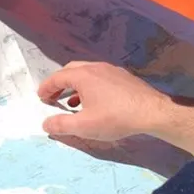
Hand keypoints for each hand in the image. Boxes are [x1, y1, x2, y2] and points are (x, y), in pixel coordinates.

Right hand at [38, 61, 168, 140]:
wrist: (152, 112)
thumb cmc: (115, 118)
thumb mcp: (84, 126)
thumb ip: (61, 125)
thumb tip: (45, 124)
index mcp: (82, 75)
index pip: (57, 78)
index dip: (46, 88)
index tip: (40, 97)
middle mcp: (95, 67)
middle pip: (70, 70)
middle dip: (59, 83)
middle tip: (53, 96)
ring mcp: (111, 70)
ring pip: (86, 73)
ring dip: (75, 85)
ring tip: (72, 102)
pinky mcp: (123, 76)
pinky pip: (99, 76)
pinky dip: (89, 86)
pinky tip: (95, 102)